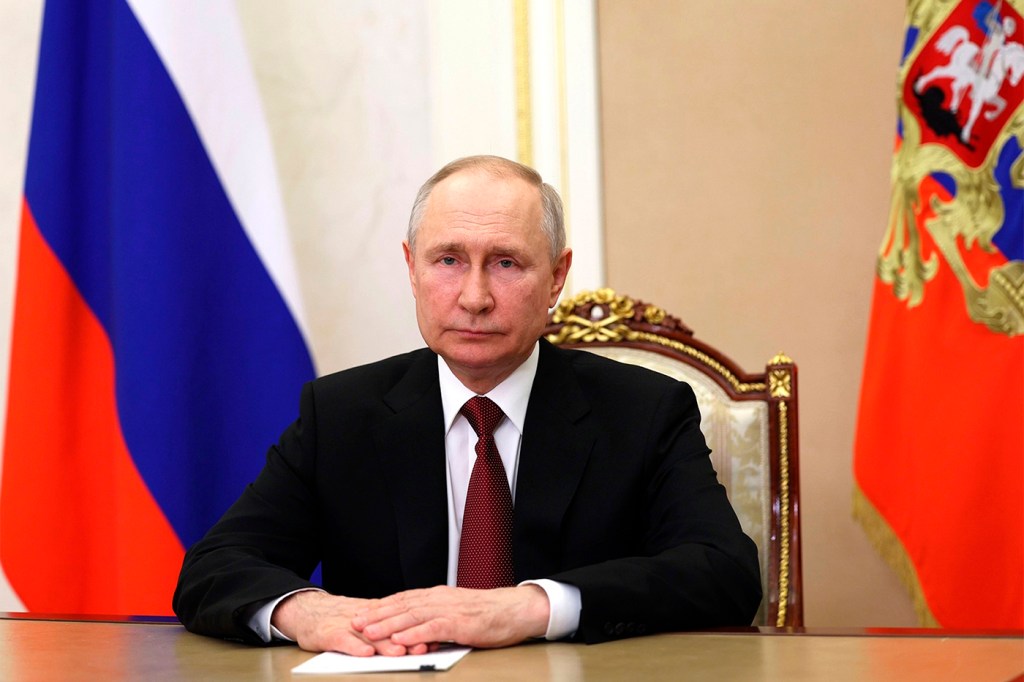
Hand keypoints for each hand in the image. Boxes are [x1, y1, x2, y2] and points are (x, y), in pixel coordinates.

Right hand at [271, 591, 431, 655]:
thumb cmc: (340, 618)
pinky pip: (343, 641)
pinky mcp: (329, 634)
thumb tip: (420, 636)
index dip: (418, 629)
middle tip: (425, 646)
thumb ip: (388, 628)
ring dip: (386, 644)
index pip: (401, 620)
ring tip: (400, 651)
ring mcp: (347, 626)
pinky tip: (366, 653)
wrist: (307, 610)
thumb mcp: (367, 619)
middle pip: (389, 628)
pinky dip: (355, 647)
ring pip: (369, 635)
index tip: (436, 636)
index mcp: (376, 614)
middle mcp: (365, 619)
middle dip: (407, 638)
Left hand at [350, 585, 549, 649]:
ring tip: (369, 631)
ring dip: (388, 624)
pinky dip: (414, 633)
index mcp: (438, 596)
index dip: (381, 606)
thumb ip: (435, 620)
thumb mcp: (457, 613)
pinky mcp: (458, 622)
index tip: (362, 613)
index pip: (403, 599)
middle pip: (401, 605)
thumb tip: (415, 634)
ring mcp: (448, 609)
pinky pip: (432, 627)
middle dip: (376, 614)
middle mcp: (439, 598)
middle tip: (355, 621)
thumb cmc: (488, 614)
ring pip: (411, 615)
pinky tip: (400, 639)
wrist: (515, 609)